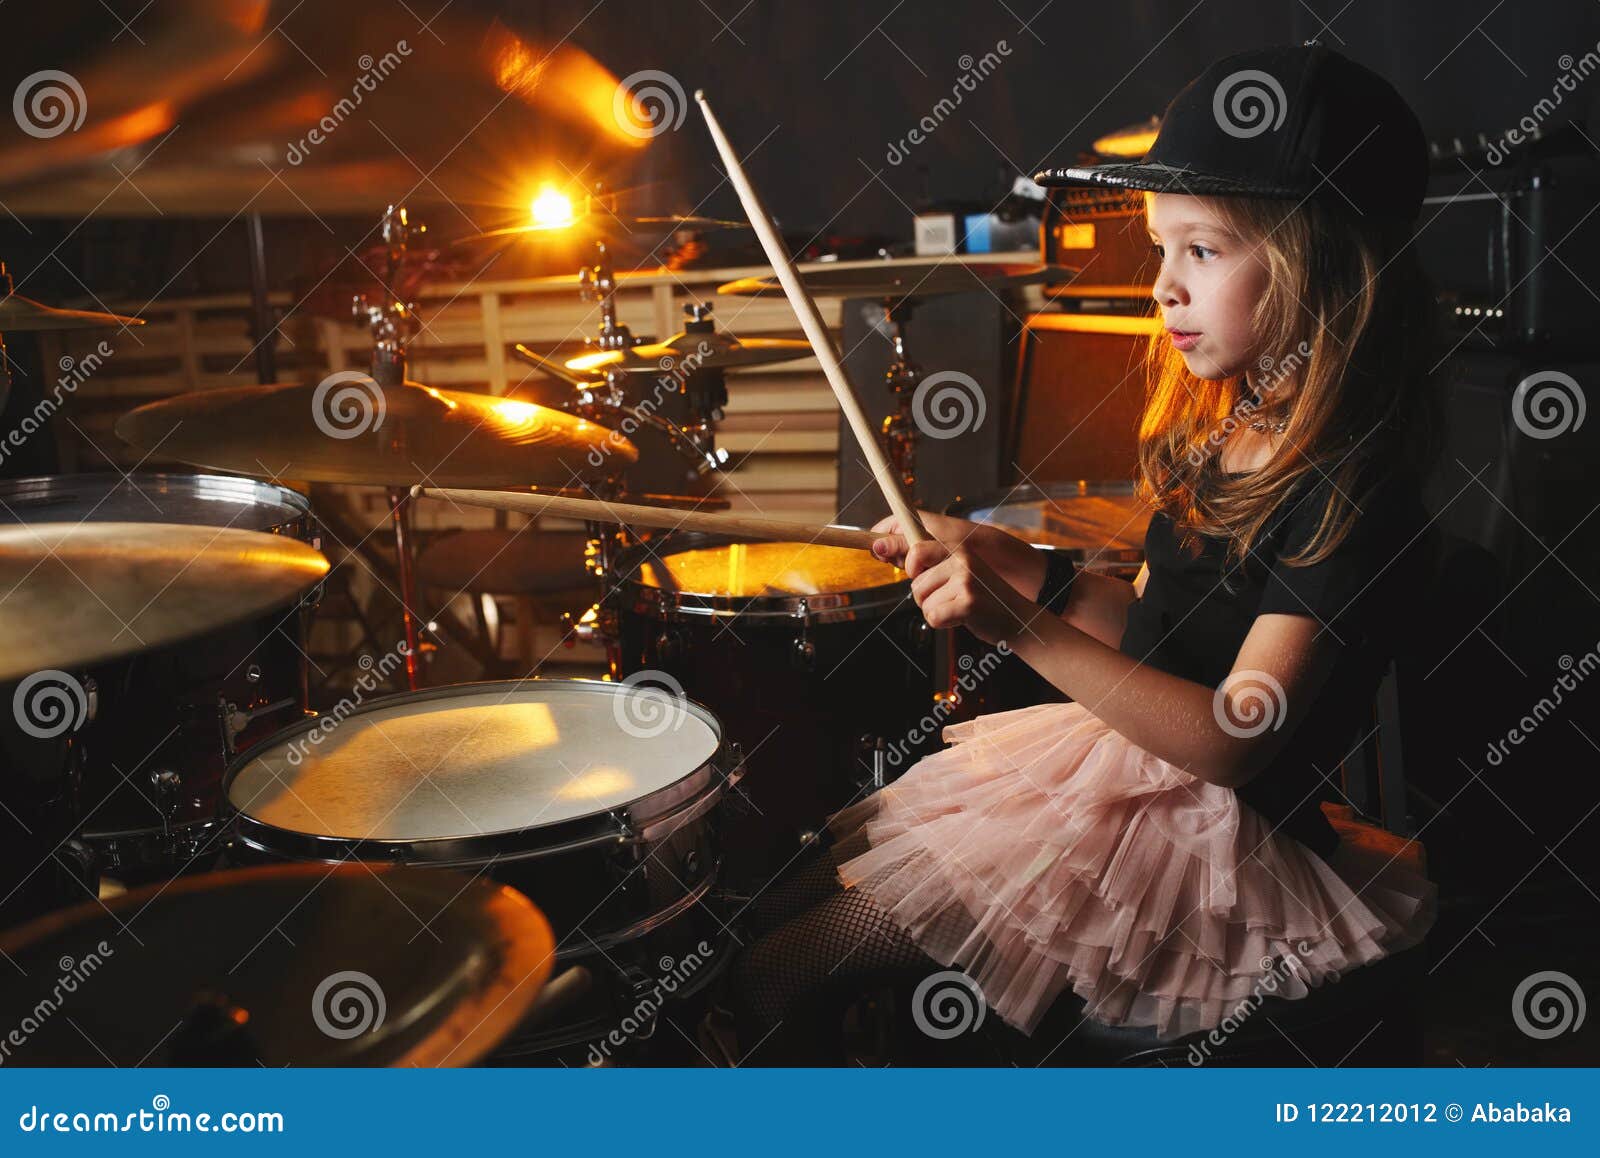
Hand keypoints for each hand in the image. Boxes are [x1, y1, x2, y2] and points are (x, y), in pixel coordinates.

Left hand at [869, 510, 1047, 601]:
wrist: (1016, 617)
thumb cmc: (981, 596)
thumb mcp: (959, 571)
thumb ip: (929, 562)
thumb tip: (879, 547)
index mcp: (958, 549)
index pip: (916, 549)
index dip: (904, 561)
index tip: (896, 563)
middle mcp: (961, 560)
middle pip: (915, 584)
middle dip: (925, 597)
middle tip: (949, 599)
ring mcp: (965, 580)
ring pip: (923, 602)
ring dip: (936, 611)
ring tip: (958, 608)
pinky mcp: (967, 602)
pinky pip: (933, 616)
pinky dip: (943, 624)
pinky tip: (961, 618)